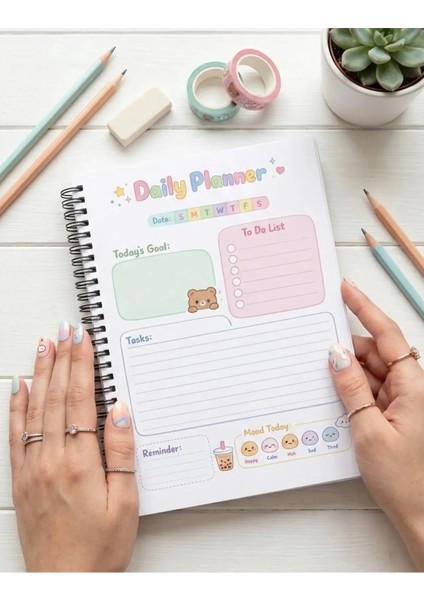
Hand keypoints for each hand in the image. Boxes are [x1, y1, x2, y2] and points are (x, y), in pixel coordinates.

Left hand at [9, 322, 138, 571]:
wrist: (64, 582)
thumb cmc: (99, 547)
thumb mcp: (125, 504)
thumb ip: (122, 455)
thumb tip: (120, 412)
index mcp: (79, 463)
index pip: (80, 400)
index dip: (82, 366)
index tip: (83, 340)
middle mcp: (50, 460)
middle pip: (56, 397)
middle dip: (62, 359)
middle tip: (65, 330)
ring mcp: (32, 468)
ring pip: (35, 409)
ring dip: (40, 373)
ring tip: (44, 345)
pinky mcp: (22, 479)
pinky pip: (15, 435)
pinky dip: (17, 407)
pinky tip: (20, 388)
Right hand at [328, 280, 423, 569]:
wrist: (422, 517)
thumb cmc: (406, 481)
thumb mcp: (369, 431)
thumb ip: (352, 389)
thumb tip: (336, 356)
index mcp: (413, 387)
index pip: (387, 337)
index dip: (366, 309)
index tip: (347, 290)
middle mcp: (411, 389)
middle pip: (377, 353)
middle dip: (348, 349)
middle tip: (317, 344)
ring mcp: (403, 403)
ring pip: (371, 373)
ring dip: (349, 373)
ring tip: (322, 377)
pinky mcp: (394, 416)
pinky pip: (371, 392)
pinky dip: (352, 390)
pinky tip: (335, 396)